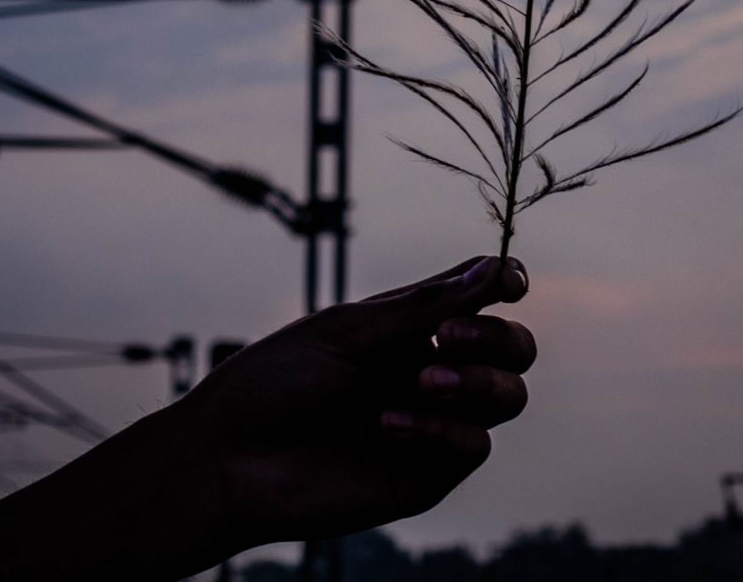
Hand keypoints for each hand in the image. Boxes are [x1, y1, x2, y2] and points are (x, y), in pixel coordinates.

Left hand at [189, 254, 533, 548]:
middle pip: (513, 347)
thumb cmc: (273, 385)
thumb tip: (493, 269)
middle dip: (496, 336)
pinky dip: (442, 429)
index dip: (506, 280)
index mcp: (411, 325)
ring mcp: (435, 421)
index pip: (481, 293)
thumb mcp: (346, 331)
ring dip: (478, 382)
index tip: (508, 283)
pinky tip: (389, 425)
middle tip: (448, 338)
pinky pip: (474, 445)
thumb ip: (422, 307)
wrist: (230, 461)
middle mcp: (432, 368)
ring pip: (507, 395)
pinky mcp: (429, 472)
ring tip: (424, 383)